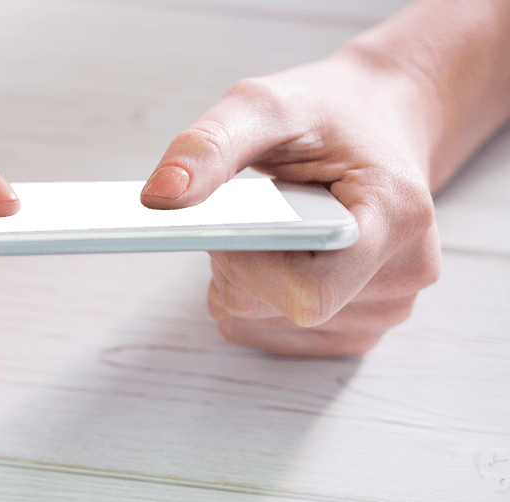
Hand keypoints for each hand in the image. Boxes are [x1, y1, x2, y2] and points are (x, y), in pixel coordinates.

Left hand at [140, 53, 440, 355]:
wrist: (377, 123)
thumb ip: (212, 145)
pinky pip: (266, 335)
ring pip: (264, 325)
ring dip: (241, 278)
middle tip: (247, 211)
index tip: (227, 223)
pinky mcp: (356, 330)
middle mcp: (403, 275)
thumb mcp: (266, 104)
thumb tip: (159, 198)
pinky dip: (250, 296)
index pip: (309, 290)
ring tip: (270, 227)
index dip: (249, 264)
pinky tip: (271, 256)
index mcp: (397, 217)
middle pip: (278, 310)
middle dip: (238, 262)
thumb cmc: (327, 112)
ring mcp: (384, 311)